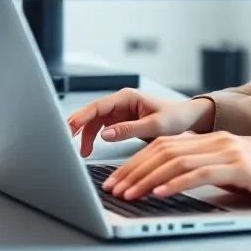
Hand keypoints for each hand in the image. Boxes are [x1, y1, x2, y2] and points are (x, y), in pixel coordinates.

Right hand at [66, 89, 214, 156]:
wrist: (187, 119)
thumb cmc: (175, 117)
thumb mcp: (154, 126)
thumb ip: (129, 129)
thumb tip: (105, 133)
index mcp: (127, 97)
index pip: (98, 105)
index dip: (81, 116)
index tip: (69, 127)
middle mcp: (120, 102)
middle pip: (91, 112)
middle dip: (77, 125)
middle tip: (63, 139)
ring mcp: (119, 111)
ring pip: (93, 121)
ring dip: (84, 135)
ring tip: (81, 152)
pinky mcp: (120, 121)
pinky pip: (100, 128)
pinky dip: (92, 138)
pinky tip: (88, 149)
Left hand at [100, 131, 250, 206]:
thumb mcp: (233, 173)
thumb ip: (206, 173)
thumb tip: (173, 187)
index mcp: (213, 139)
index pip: (164, 146)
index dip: (135, 162)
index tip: (116, 180)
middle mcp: (218, 140)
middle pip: (164, 151)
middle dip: (133, 171)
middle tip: (112, 189)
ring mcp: (230, 151)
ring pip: (177, 161)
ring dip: (148, 179)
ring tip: (128, 195)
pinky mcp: (241, 166)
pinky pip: (202, 173)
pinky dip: (178, 183)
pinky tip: (161, 193)